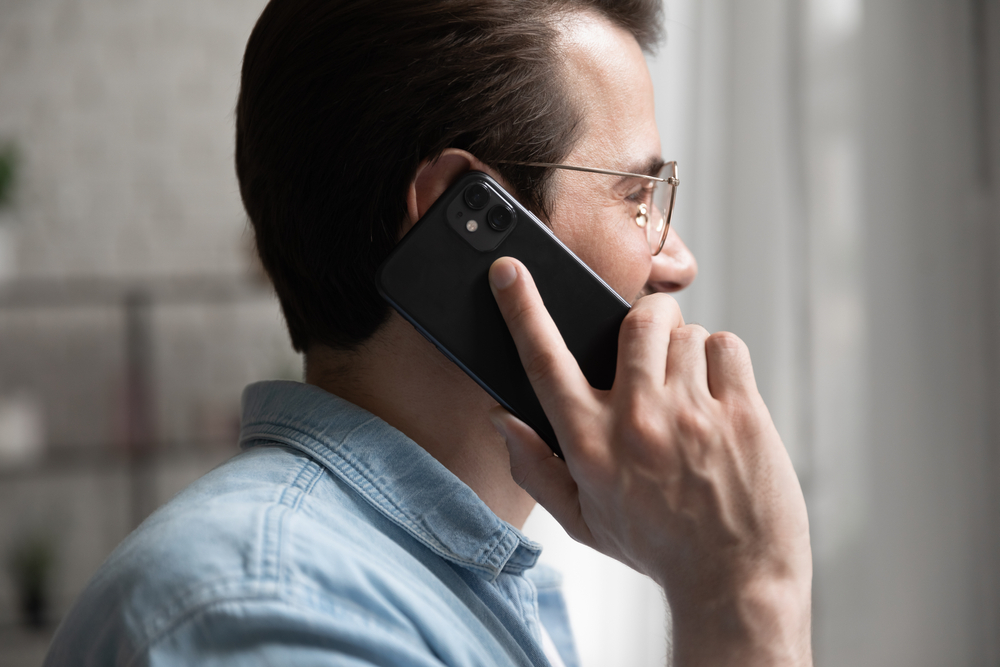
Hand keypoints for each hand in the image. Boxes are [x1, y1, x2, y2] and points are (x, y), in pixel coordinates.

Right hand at [487, 257, 812, 666]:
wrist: (735, 581)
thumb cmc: (656, 547)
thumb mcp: (582, 520)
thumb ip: (535, 467)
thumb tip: (501, 418)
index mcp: (589, 446)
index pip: (544, 362)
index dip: (522, 310)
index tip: (508, 270)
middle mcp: (636, 424)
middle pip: (634, 322)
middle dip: (642, 322)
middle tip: (651, 352)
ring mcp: (692, 416)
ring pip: (684, 332)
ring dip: (685, 352)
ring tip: (690, 396)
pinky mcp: (741, 414)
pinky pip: (726, 346)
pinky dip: (723, 361)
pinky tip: (720, 399)